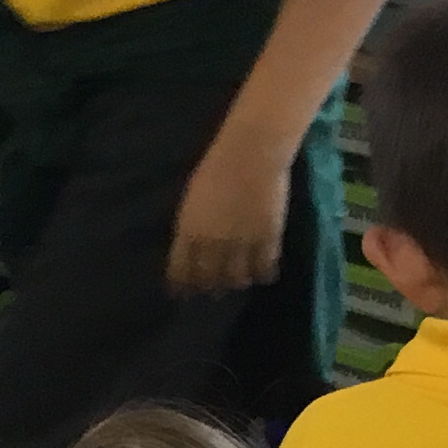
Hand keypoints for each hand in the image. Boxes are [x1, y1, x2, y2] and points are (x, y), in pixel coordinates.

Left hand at [166, 122, 294, 294]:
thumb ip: (190, 227)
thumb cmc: (216, 168)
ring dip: (236, 282)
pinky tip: (263, 275)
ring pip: (237, 279)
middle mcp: (212, 244)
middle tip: (213, 291)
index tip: (183, 293)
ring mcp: (240, 243)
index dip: (182, 286)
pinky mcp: (267, 239)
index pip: (181, 271)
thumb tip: (189, 248)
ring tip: (239, 281)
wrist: (250, 154)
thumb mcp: (192, 200)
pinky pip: (264, 268)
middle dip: (210, 288)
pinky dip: (262, 275)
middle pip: (209, 279)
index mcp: (189, 232)